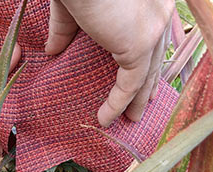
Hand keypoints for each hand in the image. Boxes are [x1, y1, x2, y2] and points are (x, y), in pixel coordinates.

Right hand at [46, 0, 173, 124]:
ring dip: (139, 99)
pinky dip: (118, 104)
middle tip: (145, 104)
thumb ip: (66, 28)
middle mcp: (159, 12)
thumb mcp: (72, 6)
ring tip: (131, 119)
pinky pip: (130, 84)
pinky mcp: (140, 45)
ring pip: (148, 73)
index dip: (149, 58)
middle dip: (151, 82)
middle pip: (158, 56)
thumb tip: (52, 51)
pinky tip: (106, 118)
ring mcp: (153, 28)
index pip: (155, 34)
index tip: (145, 78)